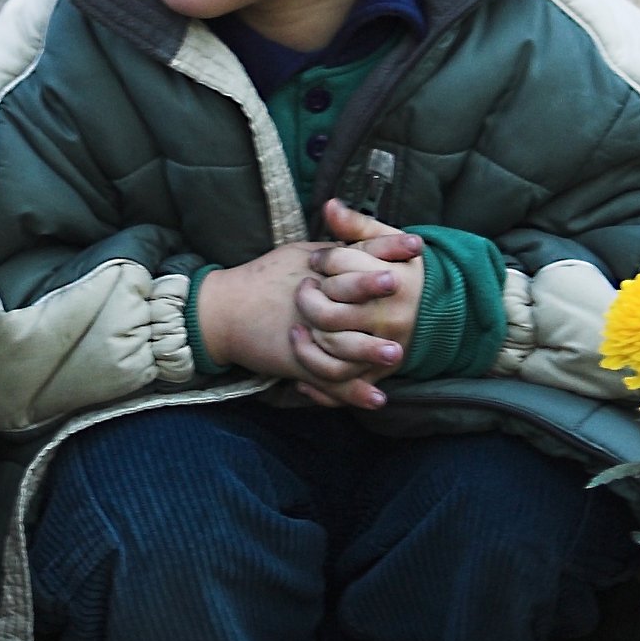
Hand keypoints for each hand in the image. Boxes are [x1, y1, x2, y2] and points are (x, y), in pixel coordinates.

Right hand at [197, 243, 394, 409]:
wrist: (223, 309)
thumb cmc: (262, 279)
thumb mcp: (298, 254)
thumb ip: (334, 247)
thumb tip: (368, 242)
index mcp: (316, 267)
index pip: (355, 252)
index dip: (385, 247)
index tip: (416, 244)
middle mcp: (312, 295)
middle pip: (345, 290)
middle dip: (372, 289)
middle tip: (405, 291)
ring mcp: (305, 329)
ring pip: (341, 341)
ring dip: (369, 350)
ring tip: (396, 353)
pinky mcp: (296, 359)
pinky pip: (328, 377)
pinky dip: (353, 392)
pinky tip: (377, 398)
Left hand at [291, 199, 423, 405]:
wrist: (447, 313)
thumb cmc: (408, 271)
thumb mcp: (390, 242)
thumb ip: (358, 225)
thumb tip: (329, 206)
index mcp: (395, 279)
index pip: (344, 267)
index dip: (323, 261)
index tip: (317, 262)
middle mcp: (392, 315)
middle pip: (331, 311)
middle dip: (308, 298)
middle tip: (305, 289)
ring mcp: (386, 346)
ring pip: (332, 345)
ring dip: (308, 335)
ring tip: (300, 322)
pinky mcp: (379, 370)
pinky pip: (339, 376)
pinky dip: (315, 369)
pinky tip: (303, 349)